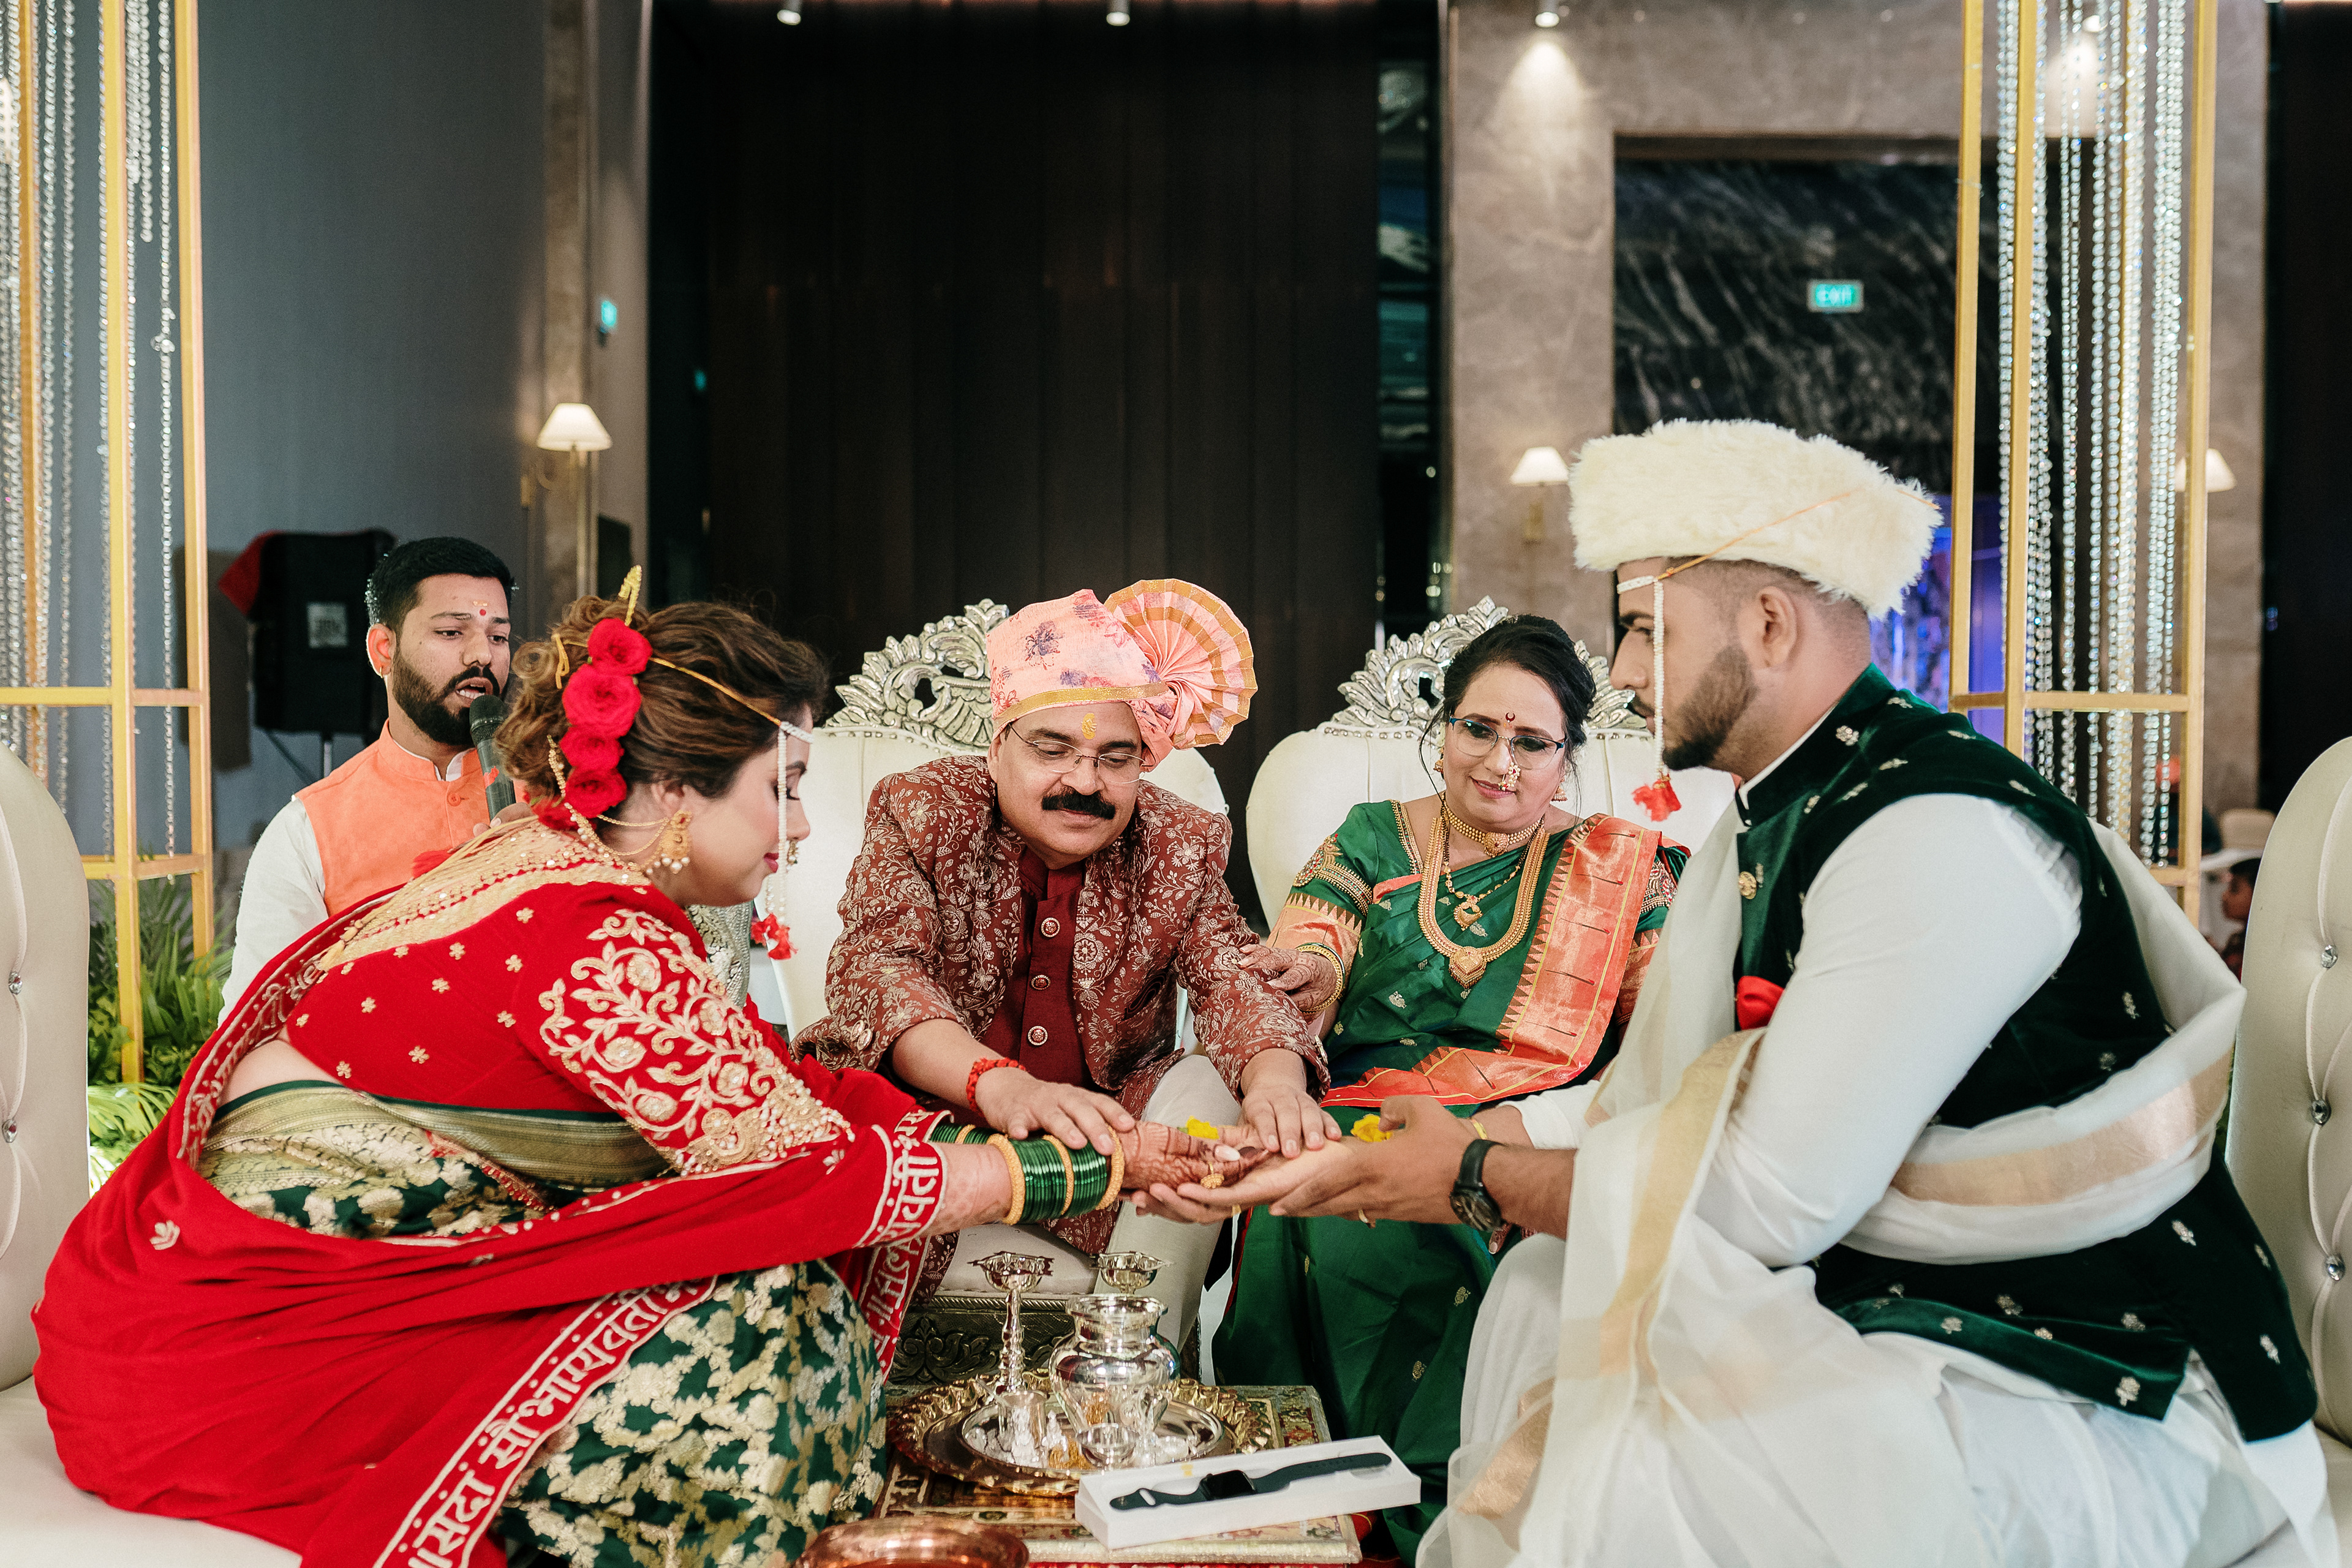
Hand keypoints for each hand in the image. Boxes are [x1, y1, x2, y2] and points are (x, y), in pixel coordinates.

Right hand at [972, 1067, 1135, 1154]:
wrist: (1004, 1086)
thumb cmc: (1043, 1104)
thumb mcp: (1069, 1109)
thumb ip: (1088, 1126)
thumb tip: (1117, 1155)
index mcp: (1076, 1097)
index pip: (1100, 1103)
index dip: (1115, 1113)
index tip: (1128, 1127)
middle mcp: (1059, 1097)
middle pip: (1080, 1109)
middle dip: (1096, 1128)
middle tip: (1108, 1148)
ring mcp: (1036, 1104)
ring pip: (1053, 1115)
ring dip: (1066, 1129)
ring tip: (1077, 1143)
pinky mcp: (1013, 1112)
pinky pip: (1016, 1120)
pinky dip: (1018, 1128)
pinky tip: (1020, 1137)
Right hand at [1137, 1138, 1351, 1221]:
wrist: (1328, 1153)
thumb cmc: (1293, 1148)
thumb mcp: (1246, 1139)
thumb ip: (1220, 1141)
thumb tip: (1192, 1135)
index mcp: (1231, 1189)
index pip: (1190, 1201)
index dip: (1163, 1201)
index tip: (1135, 1196)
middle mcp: (1235, 1199)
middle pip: (1190, 1211)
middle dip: (1161, 1207)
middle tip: (1133, 1200)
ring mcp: (1245, 1198)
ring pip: (1202, 1209)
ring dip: (1174, 1204)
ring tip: (1149, 1195)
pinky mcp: (1258, 1193)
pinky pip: (1224, 1198)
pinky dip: (1201, 1195)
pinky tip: (1179, 1187)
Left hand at [1238, 1049, 1341, 1157]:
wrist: (1274, 1088)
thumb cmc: (1258, 1116)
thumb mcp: (1244, 1124)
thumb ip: (1240, 1140)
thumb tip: (1228, 1157)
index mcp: (1259, 1102)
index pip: (1263, 1115)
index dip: (1267, 1130)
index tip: (1271, 1147)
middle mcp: (1280, 1097)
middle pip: (1286, 1112)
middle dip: (1290, 1132)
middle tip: (1291, 1152)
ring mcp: (1300, 1100)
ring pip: (1308, 1111)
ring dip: (1312, 1129)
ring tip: (1315, 1146)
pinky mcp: (1316, 1106)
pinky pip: (1325, 1114)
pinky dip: (1330, 1125)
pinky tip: (1334, 1137)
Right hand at [1241, 942, 1327, 995]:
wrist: (1327, 971)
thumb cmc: (1319, 987)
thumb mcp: (1314, 997)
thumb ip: (1297, 1001)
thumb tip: (1280, 1006)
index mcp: (1310, 970)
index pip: (1295, 975)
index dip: (1283, 981)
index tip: (1271, 986)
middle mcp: (1298, 958)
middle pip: (1280, 959)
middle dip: (1263, 965)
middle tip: (1248, 971)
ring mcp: (1288, 954)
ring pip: (1271, 953)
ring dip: (1255, 957)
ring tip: (1241, 964)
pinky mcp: (1280, 953)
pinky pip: (1266, 949)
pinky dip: (1255, 949)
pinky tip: (1243, 951)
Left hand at [1253, 1095, 1472, 1224]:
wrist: (1483, 1182)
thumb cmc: (1452, 1144)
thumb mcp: (1421, 1110)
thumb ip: (1395, 1108)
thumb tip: (1383, 1119)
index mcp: (1372, 1166)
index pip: (1326, 1182)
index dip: (1300, 1193)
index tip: (1279, 1201)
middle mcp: (1375, 1191)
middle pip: (1329, 1204)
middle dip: (1302, 1208)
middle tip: (1279, 1211)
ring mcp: (1390, 1207)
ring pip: (1348, 1211)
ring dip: (1324, 1212)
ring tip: (1306, 1210)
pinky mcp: (1405, 1216)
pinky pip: (1370, 1212)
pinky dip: (1352, 1211)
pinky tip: (1350, 1207)